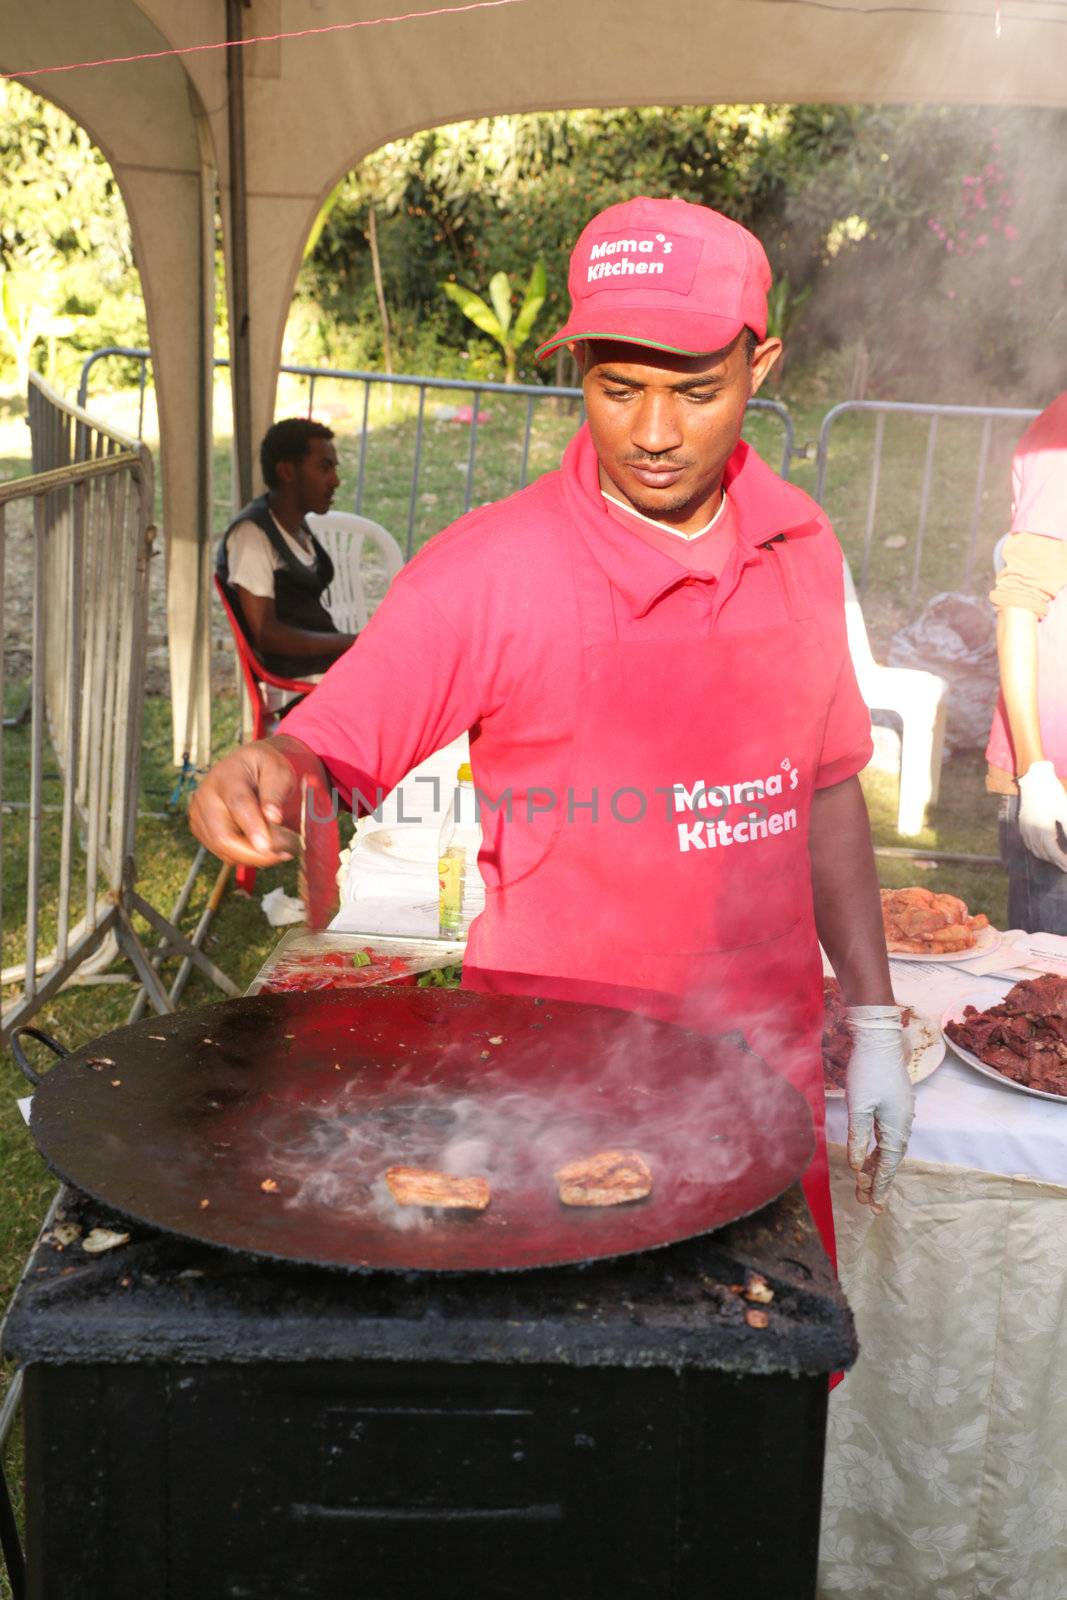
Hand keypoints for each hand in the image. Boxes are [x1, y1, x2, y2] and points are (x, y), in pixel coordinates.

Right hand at [189, 740, 299, 866]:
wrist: (245, 768)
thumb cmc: (264, 768)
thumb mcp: (278, 772)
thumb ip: (275, 793)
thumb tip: (273, 818)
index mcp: (228, 776)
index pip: (238, 804)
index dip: (252, 827)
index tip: (267, 847)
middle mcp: (206, 797)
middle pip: (222, 836)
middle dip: (254, 854)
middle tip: (285, 854)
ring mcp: (199, 815)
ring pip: (222, 849)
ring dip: (254, 857)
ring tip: (282, 849)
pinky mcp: (201, 830)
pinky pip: (224, 853)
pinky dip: (246, 856)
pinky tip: (265, 848)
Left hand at [845, 1006, 914, 1212]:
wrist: (878, 1039)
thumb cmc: (868, 1070)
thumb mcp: (858, 1105)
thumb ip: (858, 1136)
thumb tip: (856, 1166)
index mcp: (897, 1125)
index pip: (888, 1163)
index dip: (880, 1185)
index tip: (874, 1205)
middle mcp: (903, 1122)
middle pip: (890, 1159)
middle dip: (878, 1181)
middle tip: (867, 1203)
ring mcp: (900, 1113)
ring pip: (888, 1148)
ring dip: (876, 1166)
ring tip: (865, 1186)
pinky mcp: (894, 1105)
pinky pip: (886, 1135)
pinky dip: (876, 1150)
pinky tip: (868, 1158)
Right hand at [1017, 760, 1066, 870]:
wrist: (1035, 779)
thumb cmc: (1053, 794)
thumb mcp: (1065, 812)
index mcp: (1043, 830)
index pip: (1054, 853)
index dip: (1063, 862)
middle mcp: (1031, 832)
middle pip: (1043, 854)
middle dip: (1056, 862)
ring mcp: (1025, 828)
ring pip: (1035, 850)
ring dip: (1047, 858)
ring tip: (1059, 860)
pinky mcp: (1022, 823)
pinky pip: (1029, 843)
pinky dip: (1038, 850)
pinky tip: (1045, 849)